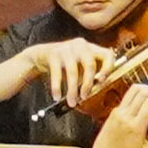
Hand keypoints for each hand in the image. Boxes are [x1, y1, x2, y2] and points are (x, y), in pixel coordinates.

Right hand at [0, 35, 125, 107]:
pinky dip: (57, 87)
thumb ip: (89, 75)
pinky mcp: (53, 54)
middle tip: (84, 97)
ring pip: (73, 72)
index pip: (107, 54)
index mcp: (91, 48)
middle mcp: (80, 45)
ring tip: (71, 102)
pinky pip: (57, 74)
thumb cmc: (65, 66)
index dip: (108, 68)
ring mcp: (66, 48)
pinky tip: (57, 97)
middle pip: (90, 65)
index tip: (101, 81)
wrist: (40, 56)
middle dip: (88, 84)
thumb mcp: (79, 67)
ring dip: (72, 90)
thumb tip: (98, 90)